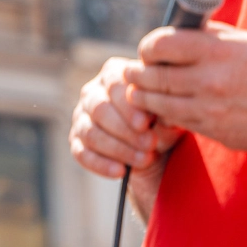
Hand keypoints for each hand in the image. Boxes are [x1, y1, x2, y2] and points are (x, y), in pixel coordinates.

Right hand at [70, 57, 181, 179]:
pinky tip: (121, 172)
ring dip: (118, 149)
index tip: (146, 124)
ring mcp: (81, 117)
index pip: (113, 84)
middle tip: (150, 144)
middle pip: (99, 108)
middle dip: (125, 130)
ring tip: (144, 160)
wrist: (155, 149)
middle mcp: (92, 93)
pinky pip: (81, 153)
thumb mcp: (169, 116)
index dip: (128, 105)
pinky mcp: (76, 141)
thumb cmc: (162, 123)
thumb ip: (167, 113)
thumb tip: (166, 117)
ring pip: (91, 133)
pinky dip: (101, 164)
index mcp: (113, 75)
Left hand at [124, 22, 246, 154]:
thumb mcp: (243, 41)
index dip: (147, 48)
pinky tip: (163, 109)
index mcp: (217, 50)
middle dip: (137, 74)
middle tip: (131, 71)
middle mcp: (211, 80)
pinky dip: (166, 115)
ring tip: (138, 91)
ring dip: (143, 97)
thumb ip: (205, 37)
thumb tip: (171, 34)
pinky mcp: (216, 132)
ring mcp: (212, 110)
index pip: (160, 45)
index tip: (147, 50)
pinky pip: (179, 122)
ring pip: (159, 104)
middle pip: (153, 77)